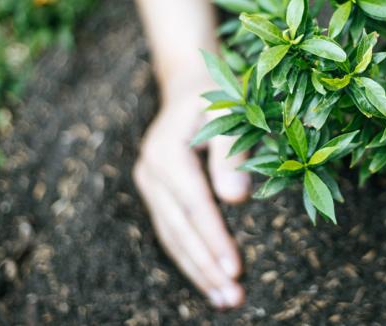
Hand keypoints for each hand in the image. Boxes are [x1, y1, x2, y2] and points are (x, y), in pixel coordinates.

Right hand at [133, 77, 249, 308]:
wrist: (189, 85)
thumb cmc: (217, 95)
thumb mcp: (230, 112)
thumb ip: (232, 153)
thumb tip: (236, 200)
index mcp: (166, 151)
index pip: (194, 205)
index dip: (215, 239)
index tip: (236, 269)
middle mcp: (151, 171)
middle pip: (179, 228)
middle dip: (206, 266)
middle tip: (233, 297)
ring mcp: (150, 185)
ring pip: (172, 237)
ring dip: (197, 271)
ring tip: (224, 300)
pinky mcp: (156, 194)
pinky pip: (171, 232)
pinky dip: (189, 258)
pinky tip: (208, 281)